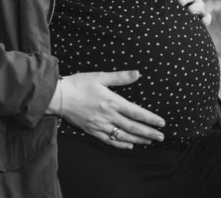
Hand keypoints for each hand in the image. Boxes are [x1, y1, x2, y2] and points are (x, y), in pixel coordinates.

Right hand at [50, 70, 165, 149]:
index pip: (136, 112)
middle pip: (133, 127)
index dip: (150, 118)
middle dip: (148, 132)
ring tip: (149, 141)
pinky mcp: (92, 130)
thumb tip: (137, 73)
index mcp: (112, 101)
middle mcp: (108, 116)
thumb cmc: (79, 83)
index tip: (161, 123)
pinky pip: (109, 140)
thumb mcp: (100, 76)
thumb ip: (120, 77)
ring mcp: (100, 125)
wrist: (59, 97)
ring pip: (123, 135)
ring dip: (138, 139)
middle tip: (161, 137)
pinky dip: (121, 144)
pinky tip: (128, 145)